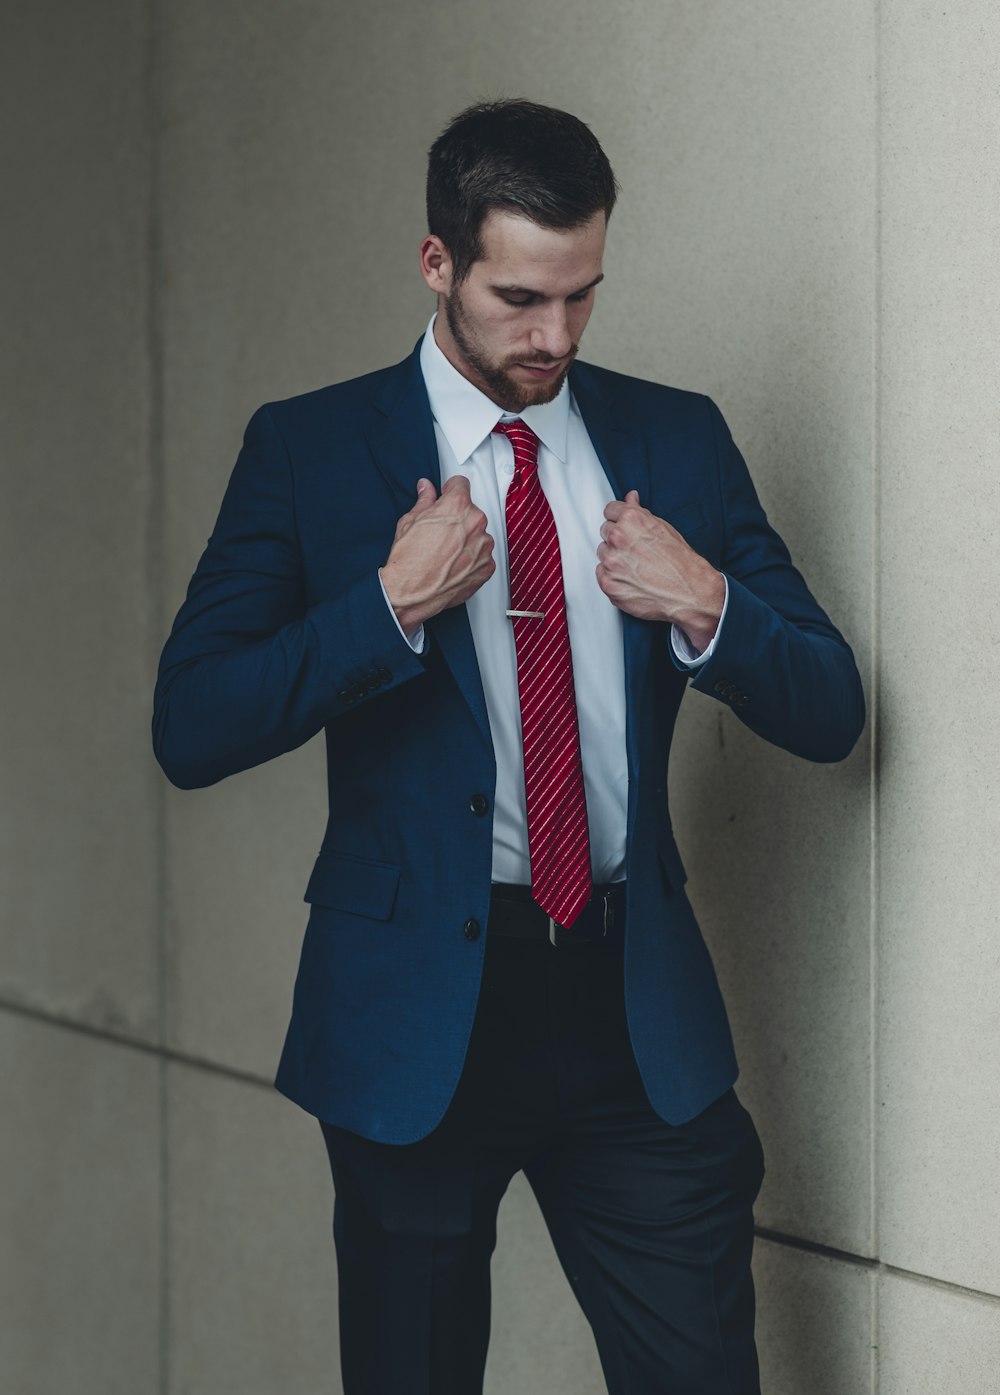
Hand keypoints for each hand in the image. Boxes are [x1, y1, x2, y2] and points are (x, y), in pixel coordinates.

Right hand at [381, 476, 495, 631]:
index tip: (447, 495)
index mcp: (457, 506)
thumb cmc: (409, 560)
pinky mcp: (487, 567)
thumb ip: (424, 501)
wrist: (411, 591)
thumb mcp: (410, 521)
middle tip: (440, 531)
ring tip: (446, 552)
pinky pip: (482, 556)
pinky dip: (472, 559)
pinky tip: (454, 564)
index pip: (462, 484)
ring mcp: (483, 546)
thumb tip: (426, 489)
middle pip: (471, 511)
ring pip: (478, 534)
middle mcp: (475, 523)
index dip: (451, 489)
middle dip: (458, 518)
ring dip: (466, 539)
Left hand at [596, 491, 724, 650]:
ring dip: (614, 558)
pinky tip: (632, 578)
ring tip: (637, 566)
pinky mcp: (608, 583)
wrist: (690, 591)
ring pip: (603, 553)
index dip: (619, 519)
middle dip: (618, 538)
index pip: (610, 511)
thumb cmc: (681, 562)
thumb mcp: (663, 528)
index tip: (624, 525)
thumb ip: (640, 512)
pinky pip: (602, 574)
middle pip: (605, 531)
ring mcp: (611, 562)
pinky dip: (613, 576)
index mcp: (631, 520)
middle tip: (636, 550)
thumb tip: (630, 498)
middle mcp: (618, 538)